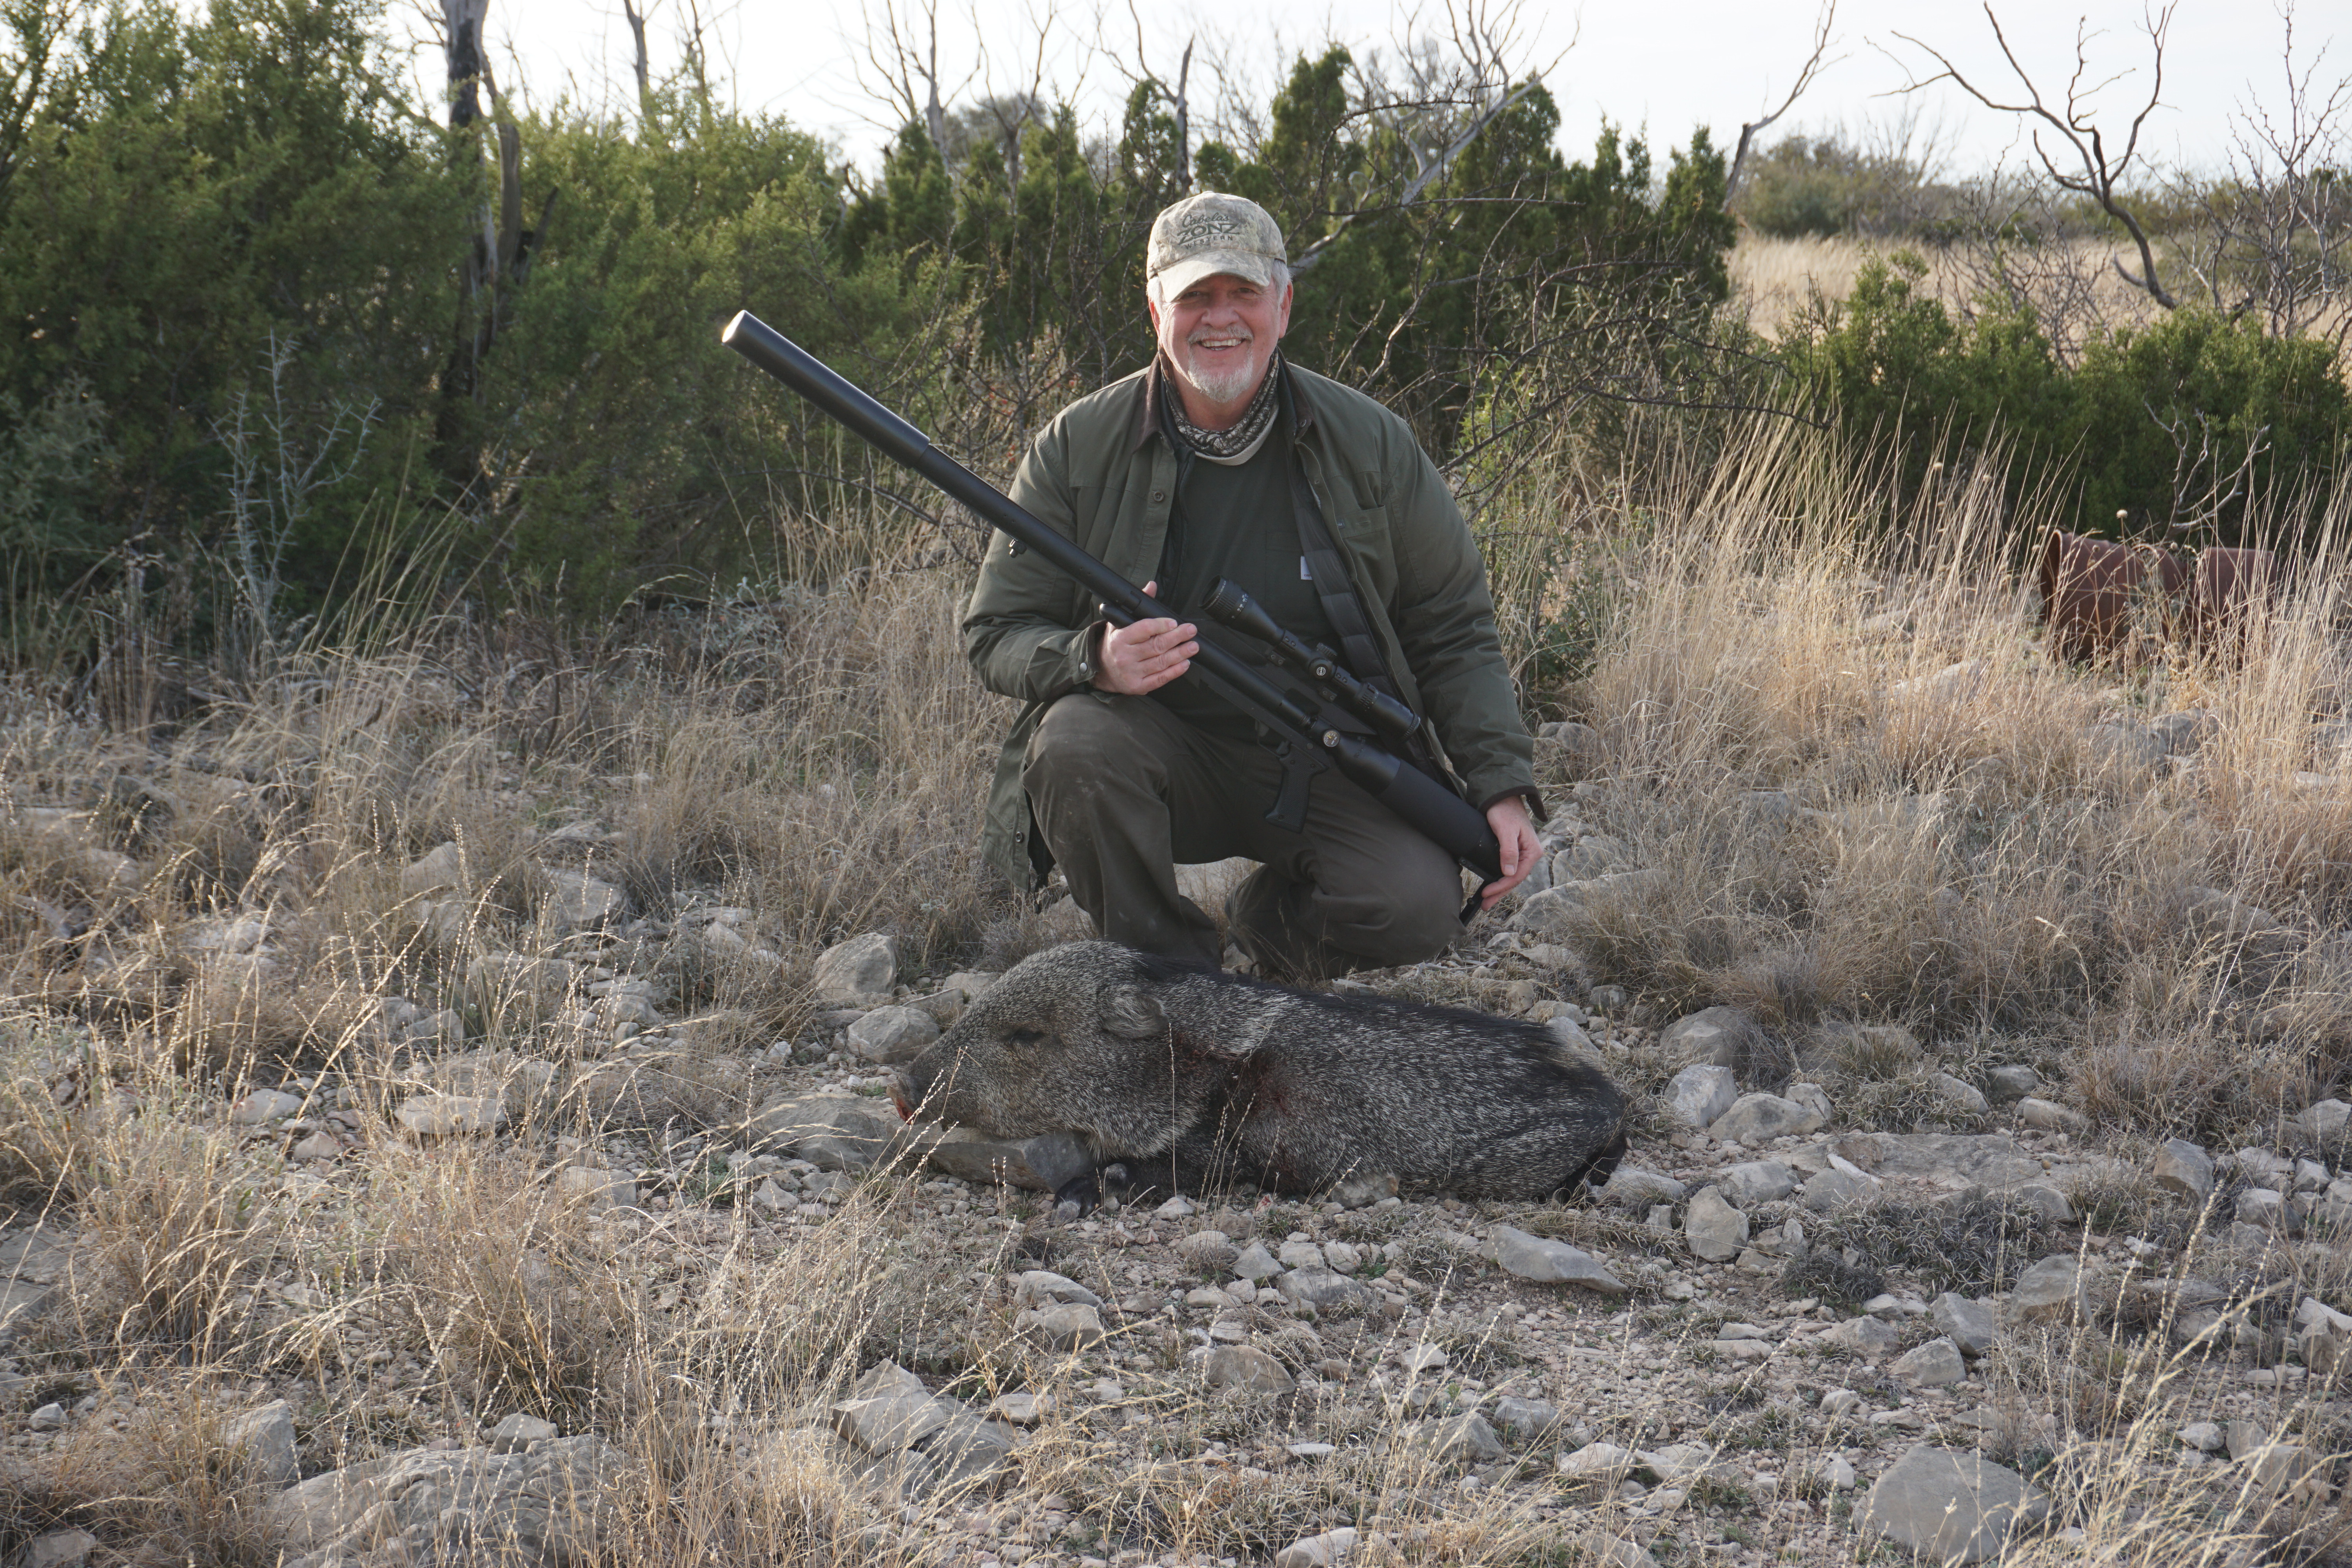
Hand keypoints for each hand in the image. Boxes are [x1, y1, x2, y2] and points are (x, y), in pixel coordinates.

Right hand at [1092, 582, 1199, 694]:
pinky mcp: (1138, 686)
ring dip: (1180, 654)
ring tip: (1193, 646)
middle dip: (1177, 637)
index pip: (1144, 629)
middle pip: (1156, 646)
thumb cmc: (1115, 643)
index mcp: (1119, 639)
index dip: (1161, 625)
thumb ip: (1138, 605)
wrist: (1102, 670)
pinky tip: (1185, 663)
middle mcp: (1124, 656)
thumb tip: (1151, 586)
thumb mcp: (1119, 623)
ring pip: (1161, 662)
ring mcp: (1132, 673)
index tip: (1174, 622)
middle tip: (1191, 630)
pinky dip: (1175, 671)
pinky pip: (1160, 678)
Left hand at [1478, 795, 1542, 910]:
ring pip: (1512, 875)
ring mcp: (1523, 853)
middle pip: (1515, 879)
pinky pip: (1509, 869)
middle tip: (1485, 904)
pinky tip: (1494, 885)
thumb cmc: (1504, 810)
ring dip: (1500, 888)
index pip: (1518, 875)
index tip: (1487, 893)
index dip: (1502, 886)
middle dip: (1500, 892)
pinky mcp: (1515, 851)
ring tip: (1488, 900)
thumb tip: (1509, 872)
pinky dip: (1501, 878)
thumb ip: (1508, 851)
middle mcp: (1530, 853)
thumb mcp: (1505, 830)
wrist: (1501, 796)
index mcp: (1532, 850)